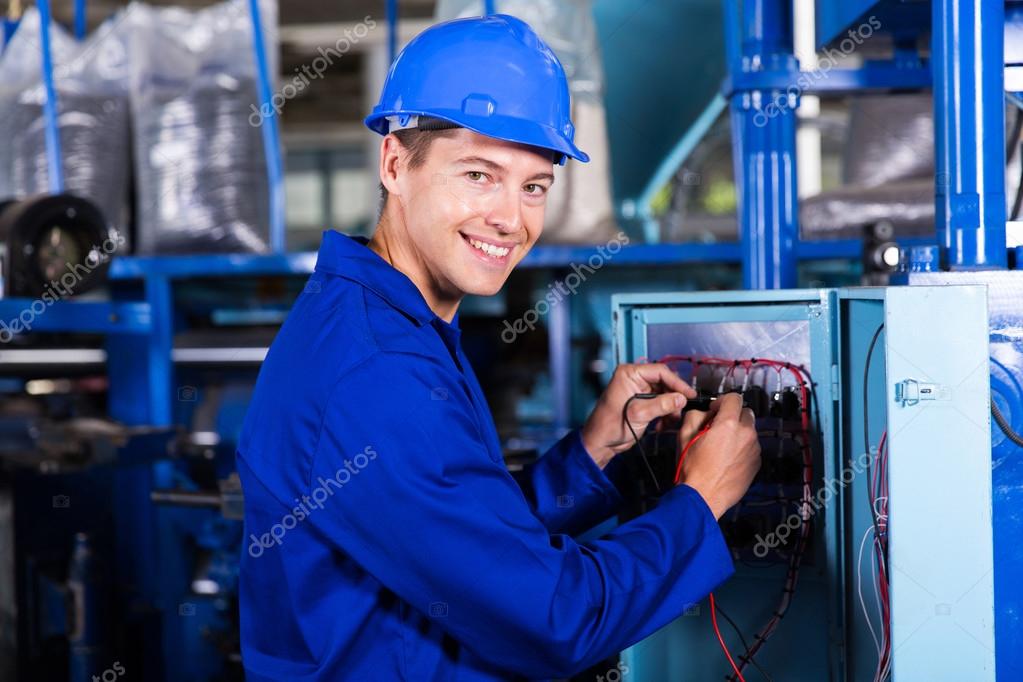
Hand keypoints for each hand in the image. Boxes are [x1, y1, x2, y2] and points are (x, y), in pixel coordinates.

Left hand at [580, 363, 695, 467]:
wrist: (600, 442)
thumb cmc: (610, 426)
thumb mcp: (639, 414)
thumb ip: (662, 404)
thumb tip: (681, 398)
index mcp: (629, 374)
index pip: (660, 372)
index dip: (677, 383)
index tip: (688, 394)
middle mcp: (634, 379)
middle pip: (664, 383)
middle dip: (673, 398)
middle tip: (680, 410)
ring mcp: (638, 390)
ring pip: (664, 394)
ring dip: (670, 408)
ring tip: (670, 421)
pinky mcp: (641, 402)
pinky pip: (660, 403)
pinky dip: (664, 414)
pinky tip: (663, 425)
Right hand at [677, 393, 760, 518]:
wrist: (703, 497)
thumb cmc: (692, 469)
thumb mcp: (683, 435)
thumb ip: (695, 415)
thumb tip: (704, 413)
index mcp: (728, 424)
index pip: (734, 398)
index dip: (722, 401)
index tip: (715, 410)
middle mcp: (746, 434)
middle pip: (746, 412)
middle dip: (732, 416)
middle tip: (717, 427)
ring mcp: (754, 450)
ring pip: (749, 431)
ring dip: (738, 433)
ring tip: (721, 447)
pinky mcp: (756, 463)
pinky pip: (751, 447)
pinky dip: (742, 448)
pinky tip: (727, 459)